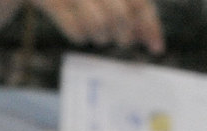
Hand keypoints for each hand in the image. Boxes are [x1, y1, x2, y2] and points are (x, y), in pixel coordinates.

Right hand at [32, 0, 163, 53]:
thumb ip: (127, 8)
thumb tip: (145, 37)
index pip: (139, 3)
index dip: (150, 26)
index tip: (157, 48)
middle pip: (120, 18)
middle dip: (124, 35)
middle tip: (122, 40)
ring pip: (99, 27)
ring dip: (102, 37)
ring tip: (99, 33)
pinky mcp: (49, 1)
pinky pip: (76, 32)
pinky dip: (82, 37)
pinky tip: (81, 32)